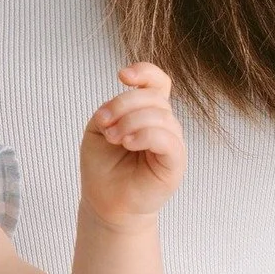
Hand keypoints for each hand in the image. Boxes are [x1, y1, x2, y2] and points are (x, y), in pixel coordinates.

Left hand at [80, 62, 185, 224]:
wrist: (106, 202)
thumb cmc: (103, 165)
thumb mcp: (99, 129)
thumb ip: (111, 110)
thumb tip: (124, 106)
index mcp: (146, 112)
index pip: (158, 82)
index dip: (145, 72)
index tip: (122, 76)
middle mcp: (163, 124)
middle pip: (153, 97)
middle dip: (123, 104)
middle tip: (104, 125)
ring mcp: (172, 142)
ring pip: (160, 116)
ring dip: (130, 122)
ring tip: (113, 138)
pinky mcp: (175, 162)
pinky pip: (168, 139)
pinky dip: (145, 135)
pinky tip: (128, 143)